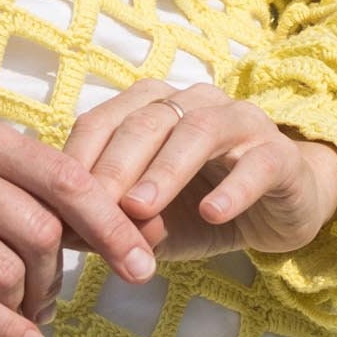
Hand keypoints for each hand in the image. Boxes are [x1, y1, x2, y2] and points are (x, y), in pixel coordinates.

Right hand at [0, 110, 164, 336]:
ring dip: (27, 307)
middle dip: (57, 278)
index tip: (144, 266)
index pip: (66, 178)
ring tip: (25, 318)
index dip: (112, 225)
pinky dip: (5, 329)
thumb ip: (56, 208)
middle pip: (40, 233)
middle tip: (51, 303)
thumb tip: (146, 236)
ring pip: (8, 272)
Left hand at [57, 79, 336, 264]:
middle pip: (146, 121)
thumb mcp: (150, 220)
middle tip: (93, 208)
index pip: (104, 119)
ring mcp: (241, 123)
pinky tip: (212, 213)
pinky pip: (257, 164)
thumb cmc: (201, 208)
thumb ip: (109, 221)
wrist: (278, 213)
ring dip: (164, 170)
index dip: (79, 157)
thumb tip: (57, 233)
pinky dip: (232, 188)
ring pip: (199, 131)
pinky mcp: (280, 154)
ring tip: (140, 209)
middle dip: (115, 165)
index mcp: (154, 108)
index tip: (58, 201)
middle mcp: (195, 103)